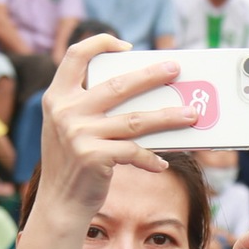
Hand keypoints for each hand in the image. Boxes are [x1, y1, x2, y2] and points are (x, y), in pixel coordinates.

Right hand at [29, 34, 196, 236]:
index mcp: (57, 97)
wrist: (59, 204)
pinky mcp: (93, 157)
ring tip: (191, 114)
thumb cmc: (73, 162)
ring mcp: (79, 134)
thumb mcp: (68, 127)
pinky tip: (162, 163)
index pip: (75, 56)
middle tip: (175, 69)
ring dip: (168, 117)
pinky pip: (134, 152)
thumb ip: (90, 106)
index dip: (100, 43)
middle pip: (118, 85)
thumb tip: (143, 92)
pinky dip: (151, 158)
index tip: (126, 45)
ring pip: (135, 120)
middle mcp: (65, 112)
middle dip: (152, 75)